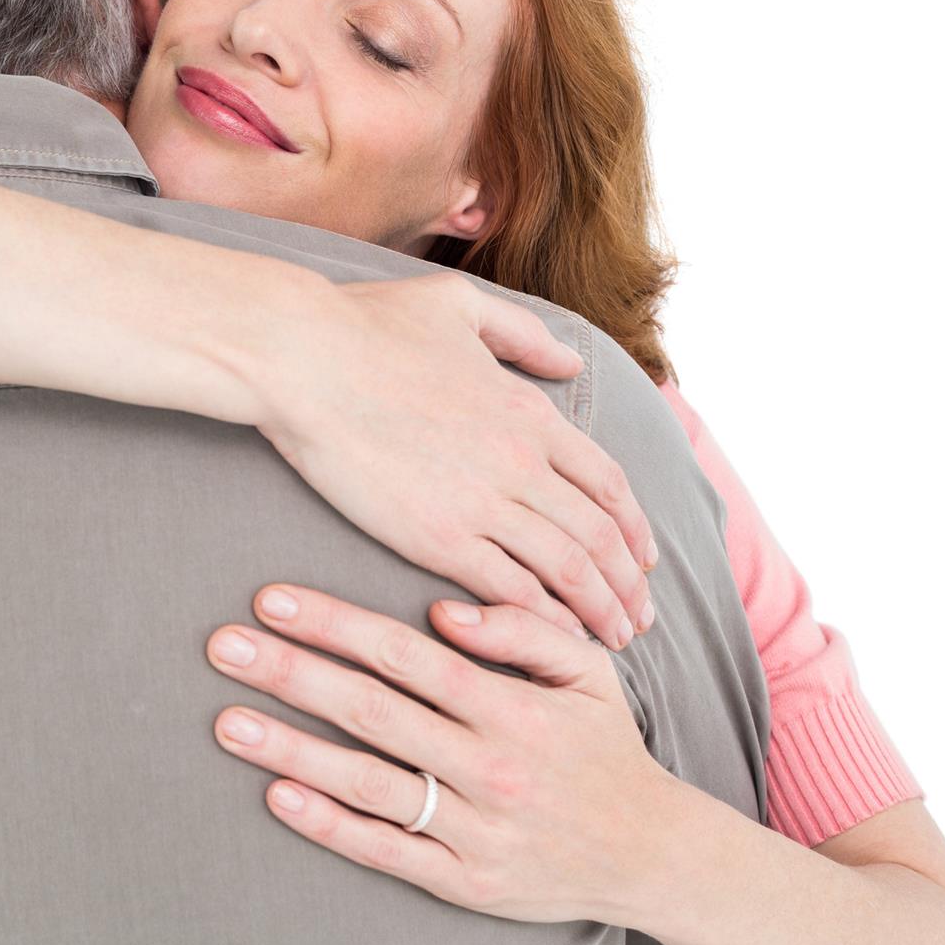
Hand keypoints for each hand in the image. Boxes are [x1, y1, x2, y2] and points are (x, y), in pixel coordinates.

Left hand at [204, 583, 676, 924]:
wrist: (651, 854)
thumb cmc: (606, 749)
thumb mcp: (589, 672)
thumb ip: (523, 629)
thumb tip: (443, 608)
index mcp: (515, 708)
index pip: (408, 656)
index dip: (337, 624)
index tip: (275, 599)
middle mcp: (491, 767)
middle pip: (373, 711)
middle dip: (292, 674)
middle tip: (225, 645)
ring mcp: (474, 829)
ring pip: (369, 784)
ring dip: (291, 749)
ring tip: (228, 722)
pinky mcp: (464, 881)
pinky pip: (386, 851)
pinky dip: (330, 825)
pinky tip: (279, 796)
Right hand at [253, 271, 656, 646]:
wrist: (301, 358)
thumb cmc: (365, 324)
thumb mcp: (459, 305)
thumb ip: (522, 334)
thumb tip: (572, 359)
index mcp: (529, 410)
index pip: (606, 481)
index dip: (633, 525)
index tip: (643, 557)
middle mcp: (522, 460)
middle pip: (599, 535)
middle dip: (628, 583)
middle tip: (641, 618)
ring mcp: (484, 502)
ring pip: (568, 569)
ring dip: (598, 610)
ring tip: (613, 640)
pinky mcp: (439, 537)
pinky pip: (511, 590)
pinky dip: (543, 620)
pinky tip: (554, 639)